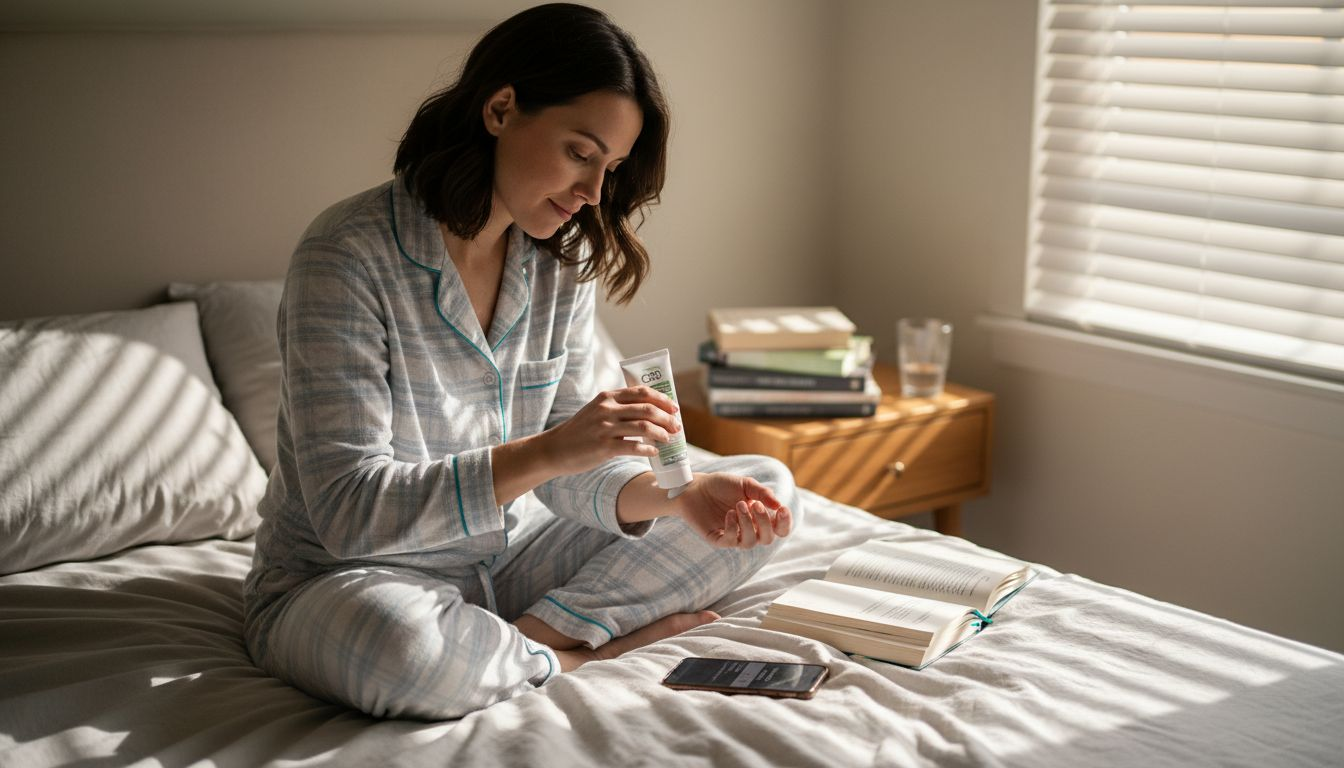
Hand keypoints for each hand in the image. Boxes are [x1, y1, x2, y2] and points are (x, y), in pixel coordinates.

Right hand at [542, 386, 680, 475]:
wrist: (555, 449)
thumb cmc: (580, 431)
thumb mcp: (596, 410)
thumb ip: (617, 407)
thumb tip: (648, 411)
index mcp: (607, 397)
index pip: (641, 392)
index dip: (662, 399)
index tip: (674, 407)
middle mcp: (607, 409)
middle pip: (647, 409)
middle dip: (667, 418)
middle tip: (677, 426)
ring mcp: (605, 428)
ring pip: (644, 427)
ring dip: (661, 433)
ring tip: (669, 439)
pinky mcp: (604, 447)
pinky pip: (634, 447)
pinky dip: (648, 449)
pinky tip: (654, 452)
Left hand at [675, 472, 792, 548]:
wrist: (695, 486)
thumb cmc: (721, 485)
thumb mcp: (745, 484)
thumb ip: (762, 493)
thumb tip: (778, 505)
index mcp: (759, 518)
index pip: (780, 529)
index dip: (785, 523)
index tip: (781, 509)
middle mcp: (748, 530)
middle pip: (768, 539)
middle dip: (764, 522)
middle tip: (755, 505)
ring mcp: (733, 536)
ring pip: (750, 543)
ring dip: (747, 524)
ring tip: (738, 505)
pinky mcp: (717, 539)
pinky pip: (730, 542)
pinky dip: (732, 528)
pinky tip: (729, 513)